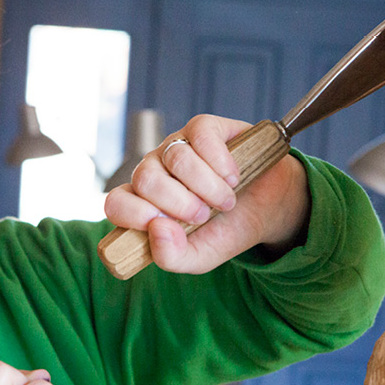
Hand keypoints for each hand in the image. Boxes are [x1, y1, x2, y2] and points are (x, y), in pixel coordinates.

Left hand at [103, 114, 309, 273]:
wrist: (268, 210)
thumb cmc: (225, 231)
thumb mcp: (199, 257)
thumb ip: (172, 256)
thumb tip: (157, 229)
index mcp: (144, 203)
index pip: (116, 203)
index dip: (135, 215)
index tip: (166, 226)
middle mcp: (155, 170)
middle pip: (146, 178)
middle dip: (180, 204)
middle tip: (204, 215)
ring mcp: (177, 145)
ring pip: (176, 158)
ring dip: (207, 187)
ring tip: (225, 200)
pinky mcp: (203, 127)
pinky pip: (201, 136)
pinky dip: (221, 163)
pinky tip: (233, 177)